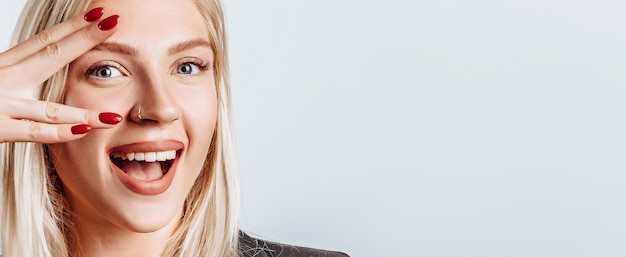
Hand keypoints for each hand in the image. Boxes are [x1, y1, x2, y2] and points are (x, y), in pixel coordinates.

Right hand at [0, 7, 120, 143]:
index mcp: (5, 65)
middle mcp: (3, 79)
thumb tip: (47, 67)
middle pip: (50, 55)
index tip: (100, 15)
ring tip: (115, 114)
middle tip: (113, 23)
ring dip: (86, 111)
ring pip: (51, 107)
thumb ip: (21, 74)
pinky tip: (85, 129)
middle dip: (84, 39)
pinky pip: (34, 132)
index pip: (45, 41)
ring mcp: (1, 104)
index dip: (73, 27)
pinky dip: (61, 132)